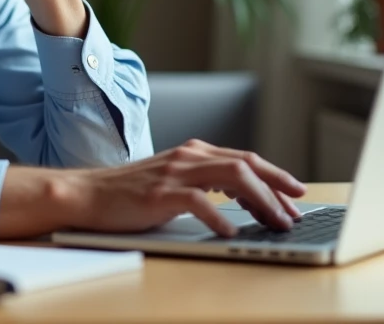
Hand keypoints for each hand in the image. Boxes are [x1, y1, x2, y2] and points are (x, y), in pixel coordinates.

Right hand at [59, 139, 305, 237]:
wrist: (87, 194)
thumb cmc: (128, 193)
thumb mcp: (172, 181)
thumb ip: (203, 183)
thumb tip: (242, 199)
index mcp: (193, 153)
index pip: (245, 159)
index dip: (274, 176)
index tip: (295, 194)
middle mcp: (188, 157)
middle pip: (246, 165)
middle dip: (277, 187)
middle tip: (296, 211)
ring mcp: (174, 173)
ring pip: (231, 178)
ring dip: (259, 201)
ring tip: (274, 222)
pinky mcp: (160, 194)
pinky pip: (198, 202)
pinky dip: (219, 217)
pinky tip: (232, 231)